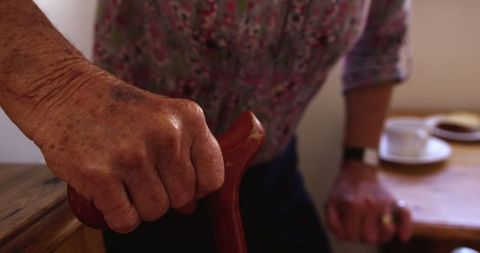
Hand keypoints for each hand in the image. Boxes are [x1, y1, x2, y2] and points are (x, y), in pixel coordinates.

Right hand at [31, 63, 223, 232]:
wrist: (63, 93)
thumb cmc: (117, 110)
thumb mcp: (164, 116)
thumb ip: (185, 153)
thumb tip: (192, 205)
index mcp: (188, 118)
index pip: (212, 178)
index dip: (196, 189)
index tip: (179, 184)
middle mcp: (165, 135)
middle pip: (183, 198)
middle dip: (164, 197)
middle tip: (142, 178)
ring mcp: (133, 155)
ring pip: (155, 212)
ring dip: (139, 207)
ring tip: (124, 182)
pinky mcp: (99, 174)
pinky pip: (125, 220)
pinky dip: (119, 217)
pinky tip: (110, 197)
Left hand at [324, 161, 412, 243]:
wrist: (357, 171)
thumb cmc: (343, 189)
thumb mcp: (330, 203)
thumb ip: (332, 222)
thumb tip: (342, 237)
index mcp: (353, 206)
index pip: (352, 236)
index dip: (348, 236)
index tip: (347, 229)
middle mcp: (370, 205)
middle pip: (370, 238)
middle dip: (362, 237)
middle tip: (358, 228)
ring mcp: (383, 203)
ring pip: (386, 233)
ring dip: (379, 236)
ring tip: (372, 231)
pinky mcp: (394, 201)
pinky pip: (405, 216)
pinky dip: (406, 228)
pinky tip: (402, 237)